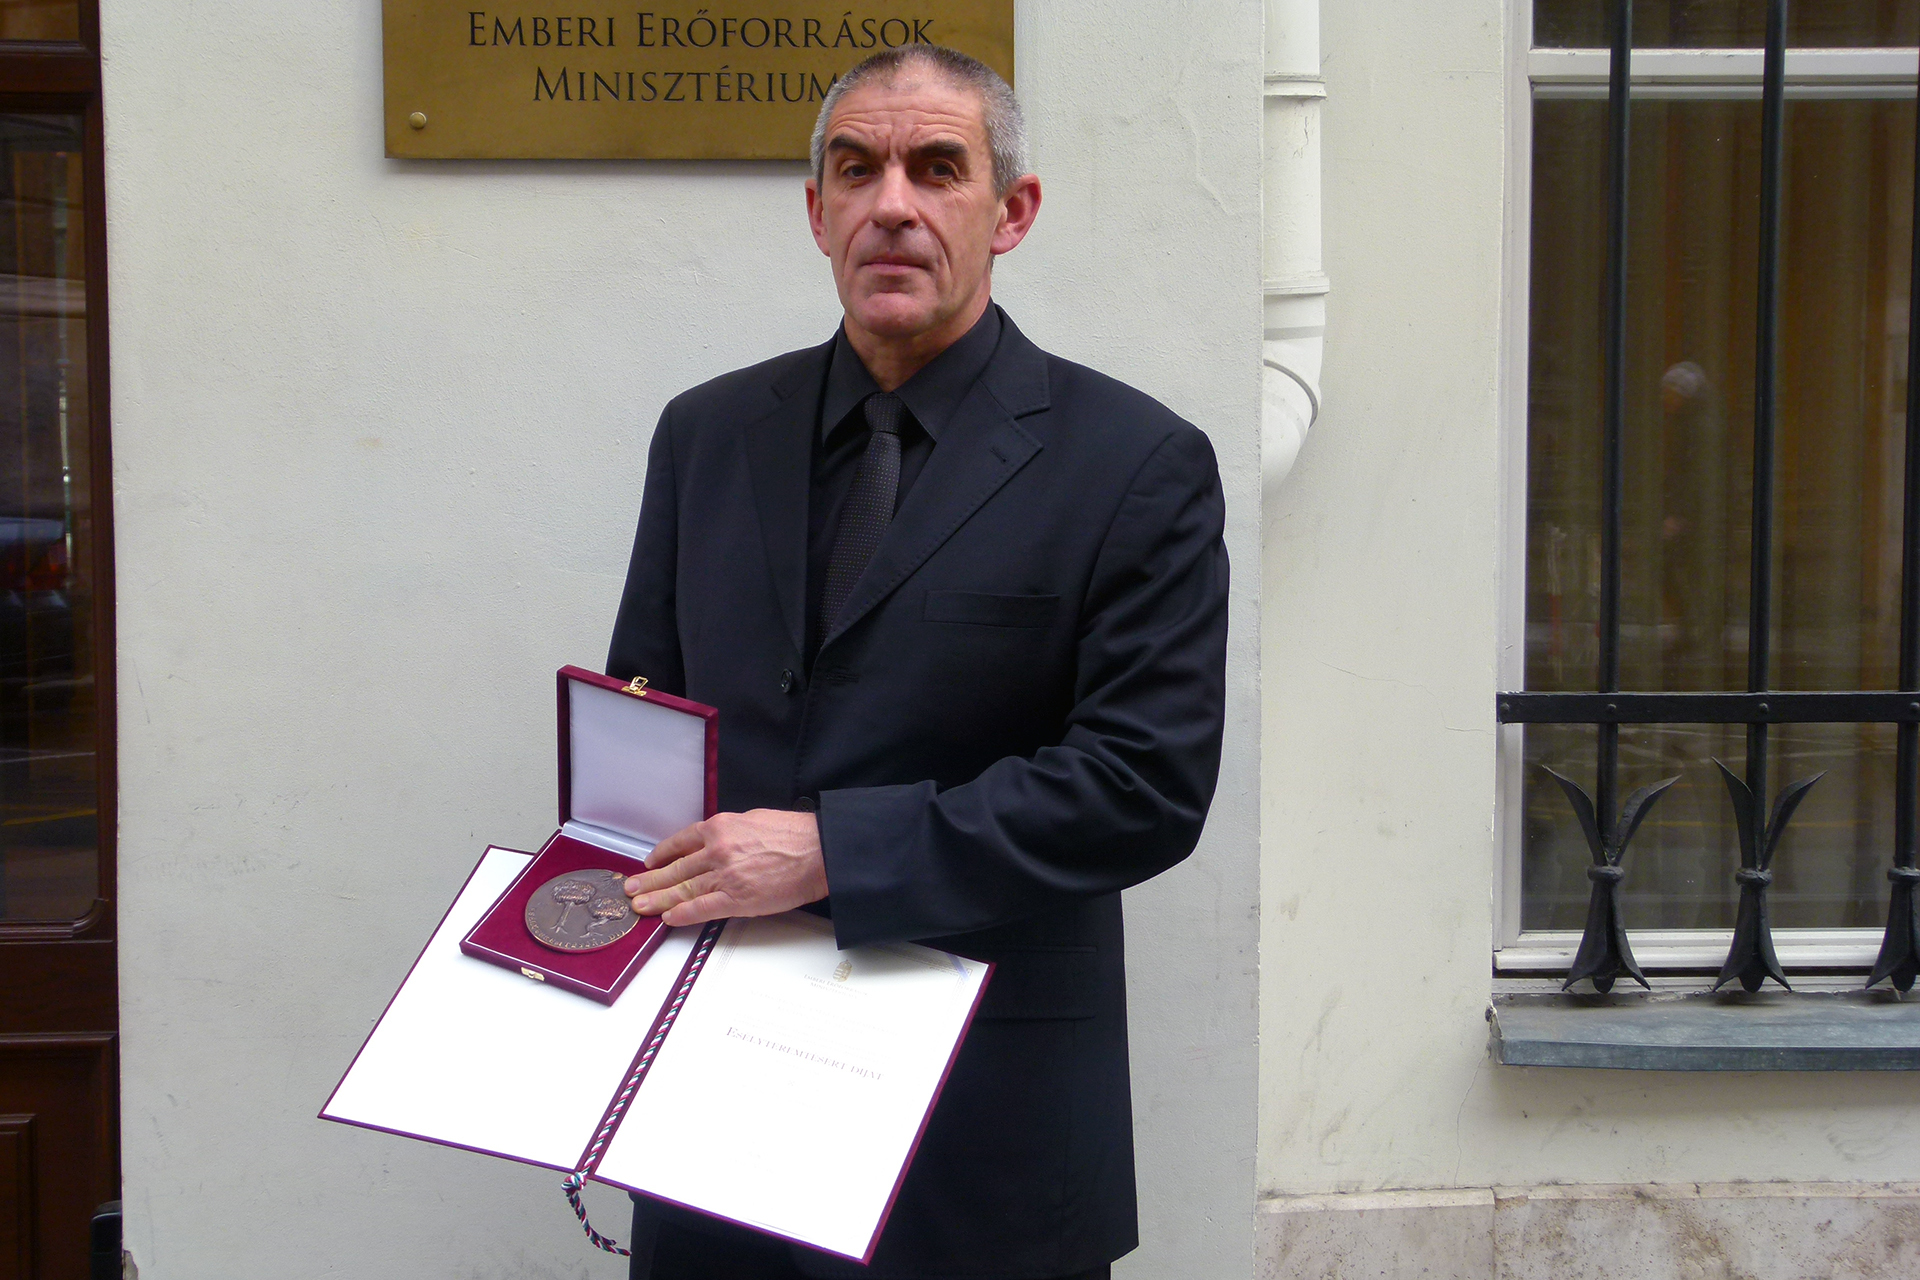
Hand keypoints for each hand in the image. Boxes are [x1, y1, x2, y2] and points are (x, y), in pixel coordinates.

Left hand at [624, 809, 828, 926]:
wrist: (819, 852)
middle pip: (675, 869)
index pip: (680, 842)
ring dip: (657, 899)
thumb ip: (729, 832)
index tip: (650, 864)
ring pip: (682, 889)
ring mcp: (724, 876)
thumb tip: (714, 842)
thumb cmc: (794, 835)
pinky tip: (668, 918)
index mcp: (719, 827)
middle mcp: (716, 850)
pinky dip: (682, 914)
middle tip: (630, 889)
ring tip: (639, 905)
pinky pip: (701, 908)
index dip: (662, 855)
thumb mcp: (753, 819)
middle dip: (649, 881)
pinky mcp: (737, 899)